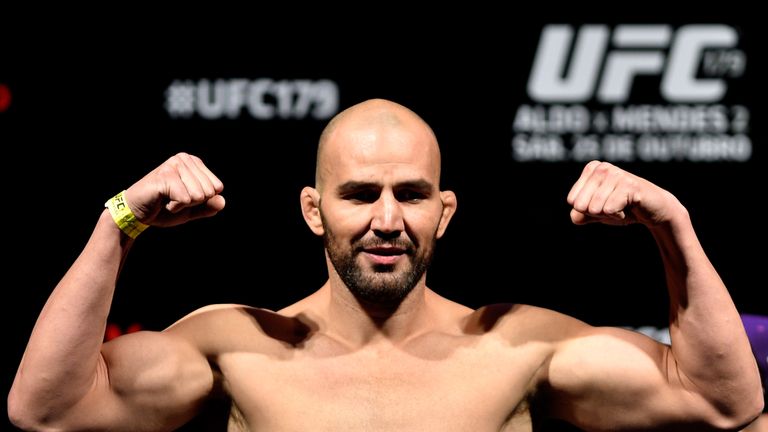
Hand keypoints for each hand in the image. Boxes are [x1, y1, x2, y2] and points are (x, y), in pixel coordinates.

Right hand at [124, 153, 224, 226]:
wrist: (136, 213)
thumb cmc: (163, 208)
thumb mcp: (191, 209)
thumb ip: (208, 206)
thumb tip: (222, 201)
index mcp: (194, 162)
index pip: (217, 187)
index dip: (201, 200)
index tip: (183, 198)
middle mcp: (185, 159)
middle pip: (209, 191)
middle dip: (192, 203)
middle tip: (173, 199)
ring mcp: (174, 165)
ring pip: (198, 196)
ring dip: (182, 205)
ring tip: (167, 199)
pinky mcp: (165, 176)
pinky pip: (185, 199)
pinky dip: (175, 207)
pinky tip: (162, 201)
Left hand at [566, 161, 681, 226]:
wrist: (653, 210)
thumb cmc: (622, 208)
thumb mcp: (596, 213)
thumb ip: (579, 215)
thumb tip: (575, 216)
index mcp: (591, 169)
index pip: (572, 201)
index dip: (587, 210)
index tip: (604, 203)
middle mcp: (601, 168)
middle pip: (581, 205)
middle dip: (597, 213)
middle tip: (614, 205)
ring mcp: (616, 174)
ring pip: (594, 208)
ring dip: (609, 214)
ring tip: (622, 205)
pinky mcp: (629, 185)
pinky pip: (609, 210)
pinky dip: (619, 215)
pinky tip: (629, 206)